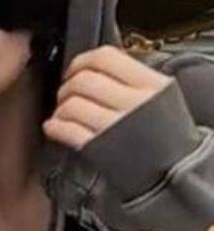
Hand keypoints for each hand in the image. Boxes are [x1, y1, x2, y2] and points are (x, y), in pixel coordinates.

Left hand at [43, 46, 170, 150]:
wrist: (174, 173)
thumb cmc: (166, 135)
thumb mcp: (161, 97)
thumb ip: (132, 78)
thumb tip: (93, 66)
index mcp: (151, 85)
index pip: (105, 58)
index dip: (82, 61)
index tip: (76, 69)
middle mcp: (134, 103)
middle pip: (83, 80)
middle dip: (67, 87)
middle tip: (67, 94)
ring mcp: (116, 127)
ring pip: (72, 105)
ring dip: (61, 108)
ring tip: (63, 113)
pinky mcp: (100, 150)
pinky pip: (67, 131)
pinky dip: (55, 127)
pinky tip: (55, 127)